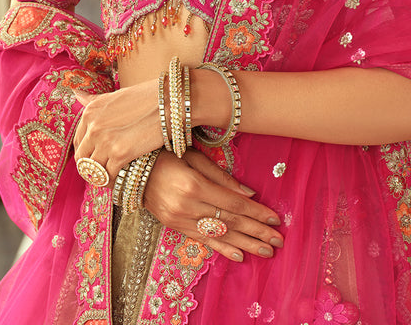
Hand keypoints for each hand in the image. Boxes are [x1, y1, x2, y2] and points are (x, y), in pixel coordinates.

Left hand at [72, 82, 161, 179]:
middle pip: (82, 159)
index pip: (78, 142)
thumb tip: (76, 95)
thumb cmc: (149, 96)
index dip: (87, 154)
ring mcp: (105, 140)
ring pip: (94, 171)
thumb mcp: (116, 95)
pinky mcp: (121, 153)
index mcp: (90, 111)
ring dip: (102, 177)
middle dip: (92, 168)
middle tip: (105, 172)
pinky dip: (116, 180)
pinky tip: (124, 177)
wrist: (172, 100)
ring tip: (115, 177)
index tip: (98, 159)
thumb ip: (95, 101)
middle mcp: (93, 126)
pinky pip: (110, 176)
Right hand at [143, 148, 283, 262]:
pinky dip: (222, 249)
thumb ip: (221, 176)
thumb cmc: (166, 155)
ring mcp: (180, 220)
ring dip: (245, 244)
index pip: (232, 204)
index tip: (275, 218)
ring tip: (266, 251)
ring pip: (219, 235)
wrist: (132, 170)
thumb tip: (248, 193)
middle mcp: (187, 206)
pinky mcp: (175, 227)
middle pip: (229, 222)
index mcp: (194, 185)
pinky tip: (238, 256)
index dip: (255, 213)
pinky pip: (203, 241)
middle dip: (256, 232)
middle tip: (278, 240)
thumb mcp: (194, 156)